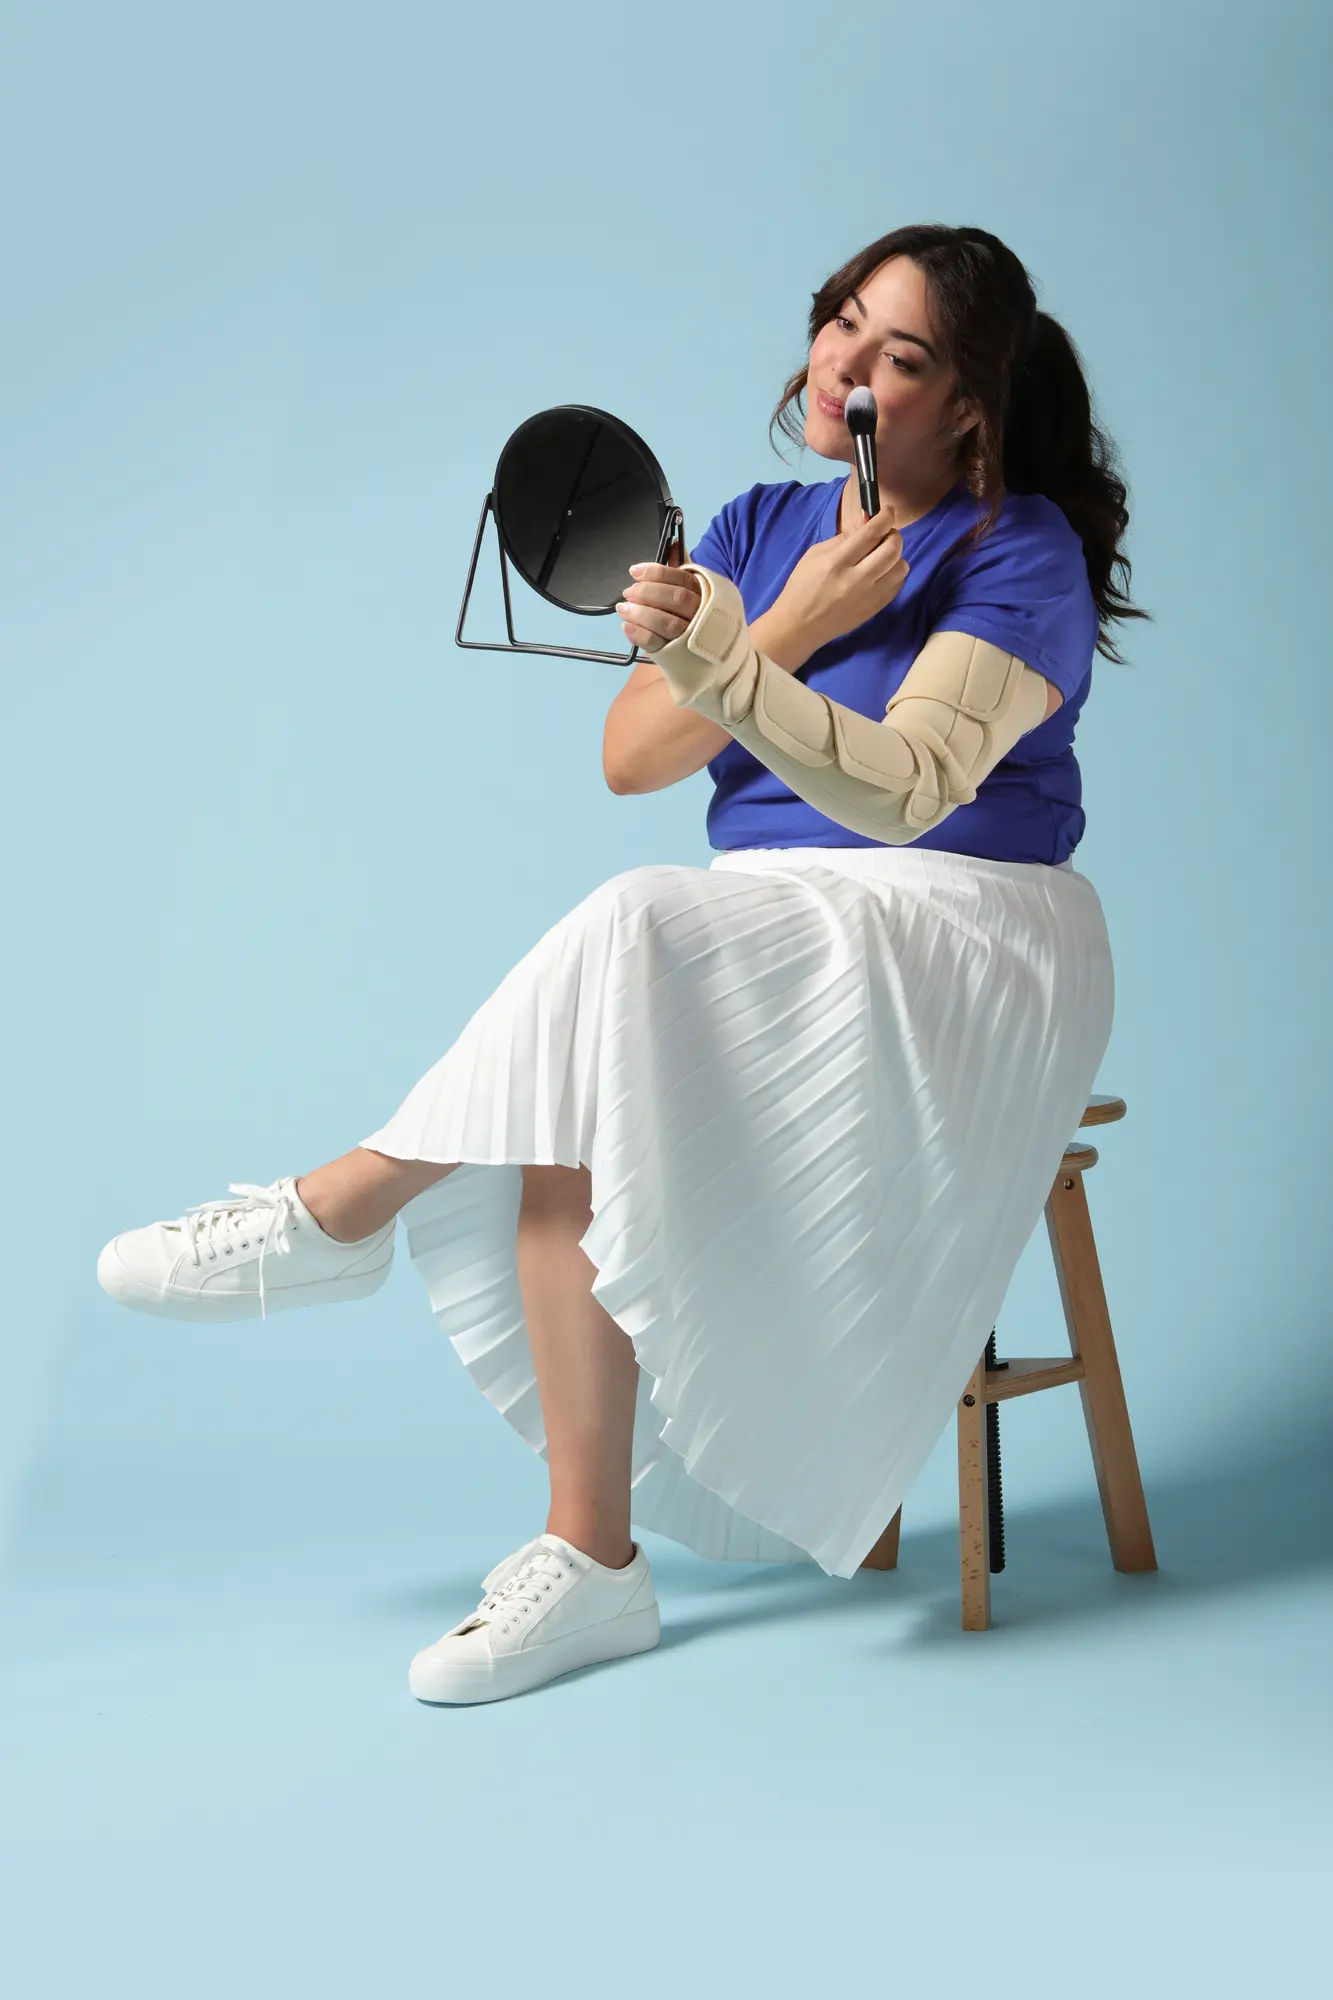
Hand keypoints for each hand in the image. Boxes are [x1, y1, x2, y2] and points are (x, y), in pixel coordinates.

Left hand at [616, 546, 702, 654]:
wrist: (716, 656)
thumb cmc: (700, 617)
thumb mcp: (695, 590)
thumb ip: (682, 569)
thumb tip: (674, 542)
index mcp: (705, 593)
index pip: (681, 578)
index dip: (655, 573)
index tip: (634, 571)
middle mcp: (702, 614)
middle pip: (675, 599)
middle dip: (647, 593)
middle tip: (628, 592)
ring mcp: (692, 637)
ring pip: (667, 623)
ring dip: (640, 614)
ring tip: (623, 608)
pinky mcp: (679, 657)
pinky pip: (658, 645)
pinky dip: (640, 635)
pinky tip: (627, 627)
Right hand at [770, 502, 908, 653]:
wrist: (799, 626)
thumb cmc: (802, 587)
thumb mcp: (814, 555)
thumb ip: (843, 539)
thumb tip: (866, 523)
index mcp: (837, 562)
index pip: (871, 533)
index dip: (885, 518)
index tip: (888, 511)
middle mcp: (856, 579)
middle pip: (892, 549)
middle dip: (893, 535)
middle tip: (885, 534)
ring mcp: (868, 596)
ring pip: (900, 567)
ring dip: (896, 556)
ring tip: (883, 556)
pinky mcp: (874, 609)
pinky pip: (898, 585)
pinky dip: (894, 573)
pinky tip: (882, 572)